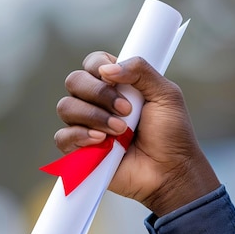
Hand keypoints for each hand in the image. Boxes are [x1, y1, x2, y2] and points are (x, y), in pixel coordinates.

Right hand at [53, 51, 219, 215]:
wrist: (170, 170)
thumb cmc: (172, 134)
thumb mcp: (166, 94)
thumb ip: (141, 70)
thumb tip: (106, 69)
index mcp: (116, 84)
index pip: (92, 63)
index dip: (99, 67)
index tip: (119, 81)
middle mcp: (97, 102)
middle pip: (74, 81)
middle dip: (99, 93)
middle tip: (127, 111)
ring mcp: (87, 126)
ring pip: (66, 107)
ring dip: (94, 116)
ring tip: (121, 131)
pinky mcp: (81, 150)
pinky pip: (62, 137)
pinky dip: (80, 136)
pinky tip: (102, 141)